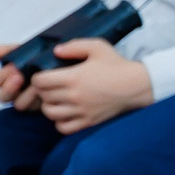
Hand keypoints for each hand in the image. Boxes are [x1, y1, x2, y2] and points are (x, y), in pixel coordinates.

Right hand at [0, 43, 38, 109]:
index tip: (13, 66)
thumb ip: (6, 50)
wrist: (62, 63)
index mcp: (8, 77)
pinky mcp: (37, 107)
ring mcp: (26, 100)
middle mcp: (14, 91)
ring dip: (25, 95)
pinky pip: (34, 108)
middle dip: (10, 87)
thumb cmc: (42, 56)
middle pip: (2, 96)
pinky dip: (37, 99)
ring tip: (35, 85)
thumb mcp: (24, 49)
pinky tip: (44, 90)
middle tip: (20, 76)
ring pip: (17, 105)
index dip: (3, 75)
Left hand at [29, 38, 154, 133]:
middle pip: (43, 97)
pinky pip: (63, 127)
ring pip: (50, 113)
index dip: (37, 78)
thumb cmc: (117, 65)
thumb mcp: (97, 47)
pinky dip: (59, 122)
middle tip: (50, 86)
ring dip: (49, 106)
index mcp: (73, 77)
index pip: (40, 82)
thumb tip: (55, 50)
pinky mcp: (88, 122)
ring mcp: (81, 111)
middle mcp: (74, 96)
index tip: (43, 75)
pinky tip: (65, 113)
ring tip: (56, 99)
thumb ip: (74, 46)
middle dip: (42, 91)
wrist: (136, 85)